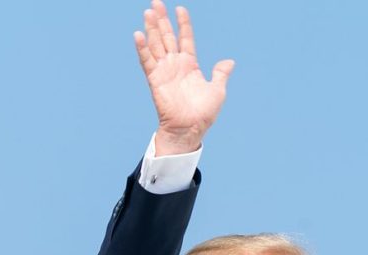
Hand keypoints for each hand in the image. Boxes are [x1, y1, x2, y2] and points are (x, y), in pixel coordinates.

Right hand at [134, 1, 234, 155]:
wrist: (190, 128)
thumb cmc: (204, 113)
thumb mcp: (217, 90)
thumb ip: (221, 74)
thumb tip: (229, 62)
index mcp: (190, 65)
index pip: (185, 38)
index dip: (183, 23)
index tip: (180, 8)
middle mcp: (175, 65)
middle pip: (167, 36)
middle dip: (162, 19)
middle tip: (156, 2)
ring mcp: (164, 71)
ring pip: (156, 44)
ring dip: (151, 28)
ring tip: (148, 12)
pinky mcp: (155, 80)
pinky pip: (147, 61)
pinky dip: (142, 48)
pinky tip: (139, 35)